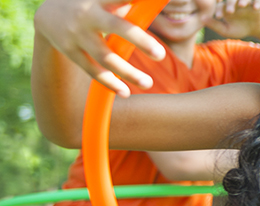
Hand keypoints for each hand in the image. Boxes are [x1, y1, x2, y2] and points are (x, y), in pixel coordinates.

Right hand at [35, 0, 165, 95]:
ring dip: (128, 72)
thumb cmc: (93, 5)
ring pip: (105, 56)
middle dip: (140, 41)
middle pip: (117, 27)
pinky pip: (91, 70)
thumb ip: (132, 5)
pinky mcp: (70, 51)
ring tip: (148, 83)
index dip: (137, 0)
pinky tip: (125, 93)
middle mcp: (89, 15)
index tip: (158, 2)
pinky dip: (109, 83)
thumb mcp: (106, 0)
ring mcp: (77, 34)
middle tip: (160, 54)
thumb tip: (161, 5)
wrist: (49, 13)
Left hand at [204, 0, 259, 41]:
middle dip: (230, 4)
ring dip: (242, 0)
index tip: (218, 17)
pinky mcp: (257, 3)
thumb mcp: (226, 30)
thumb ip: (214, 25)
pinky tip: (255, 8)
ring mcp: (246, 1)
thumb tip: (202, 19)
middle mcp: (235, 2)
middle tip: (230, 12)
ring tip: (242, 6)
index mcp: (226, 7)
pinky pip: (257, 0)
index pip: (220, 6)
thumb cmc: (239, 28)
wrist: (255, 29)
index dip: (219, 10)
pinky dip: (256, 3)